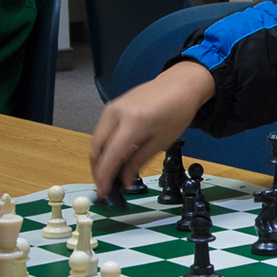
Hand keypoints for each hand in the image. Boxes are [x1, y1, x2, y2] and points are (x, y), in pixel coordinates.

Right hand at [89, 62, 215, 197]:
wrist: (180, 85)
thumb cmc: (177, 110)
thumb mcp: (162, 141)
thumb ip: (139, 161)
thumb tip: (125, 180)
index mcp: (133, 122)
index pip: (110, 156)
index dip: (104, 177)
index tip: (103, 191)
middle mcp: (117, 113)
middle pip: (96, 148)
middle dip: (98, 169)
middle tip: (105, 185)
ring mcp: (112, 107)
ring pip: (96, 140)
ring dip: (99, 158)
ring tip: (109, 173)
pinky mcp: (112, 105)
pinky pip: (101, 130)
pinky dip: (104, 145)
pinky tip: (113, 155)